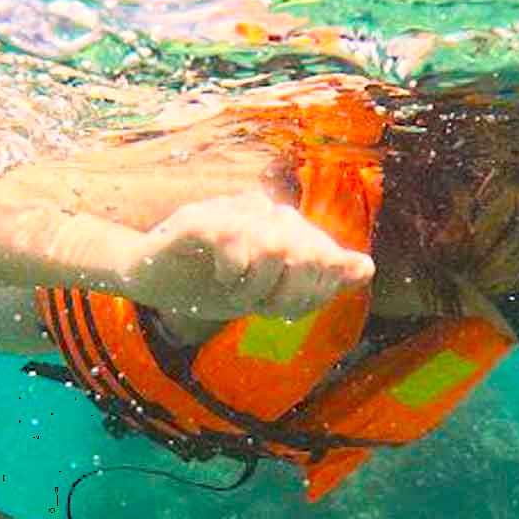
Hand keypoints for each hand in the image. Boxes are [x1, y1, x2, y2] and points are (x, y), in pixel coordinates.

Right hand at [122, 192, 373, 319]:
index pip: (326, 259)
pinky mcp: (199, 218)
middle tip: (259, 304)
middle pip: (307, 252)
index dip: (311, 293)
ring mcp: (232, 210)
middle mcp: (264, 211)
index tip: (282, 308)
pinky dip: (232, 274)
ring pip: (275, 249)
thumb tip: (367, 267)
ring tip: (236, 292)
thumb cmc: (211, 285)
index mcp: (285, 226)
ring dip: (256, 287)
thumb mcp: (269, 293)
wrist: (151, 280)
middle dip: (287, 294)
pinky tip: (221, 277)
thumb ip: (317, 280)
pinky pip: (235, 244)